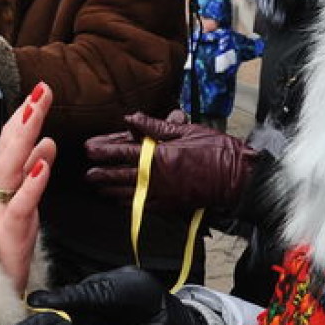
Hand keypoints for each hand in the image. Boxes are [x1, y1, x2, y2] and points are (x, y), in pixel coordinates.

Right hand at [0, 83, 56, 292]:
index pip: (10, 142)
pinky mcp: (8, 230)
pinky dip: (32, 182)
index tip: (40, 92)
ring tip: (37, 113)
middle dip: (25, 116)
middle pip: (8, 147)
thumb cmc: (5, 242)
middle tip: (42, 90)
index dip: (24, 116)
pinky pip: (21, 203)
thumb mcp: (24, 201)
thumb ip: (32, 172)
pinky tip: (44, 162)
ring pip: (10, 168)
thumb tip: (48, 142)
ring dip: (24, 138)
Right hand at [28, 267, 210, 324]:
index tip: (36, 302)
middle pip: (85, 294)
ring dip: (83, 321)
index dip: (64, 298)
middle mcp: (126, 279)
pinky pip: (92, 304)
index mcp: (137, 289)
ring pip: (86, 300)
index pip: (94, 293)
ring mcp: (120, 283)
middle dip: (74, 316)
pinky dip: (90, 320)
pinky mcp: (115, 292)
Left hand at [85, 111, 257, 213]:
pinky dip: (130, 203)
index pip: (124, 151)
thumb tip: (131, 119)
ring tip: (98, 187)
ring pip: (130, 192)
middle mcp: (156, 176)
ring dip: (112, 189)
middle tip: (87, 174)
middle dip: (103, 173)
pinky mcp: (171, 205)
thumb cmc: (215, 150)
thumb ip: (155, 127)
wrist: (237, 177)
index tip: (89, 149)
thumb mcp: (185, 131)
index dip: (105, 150)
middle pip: (122, 174)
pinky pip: (145, 205)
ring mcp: (163, 193)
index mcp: (159, 154)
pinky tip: (121, 201)